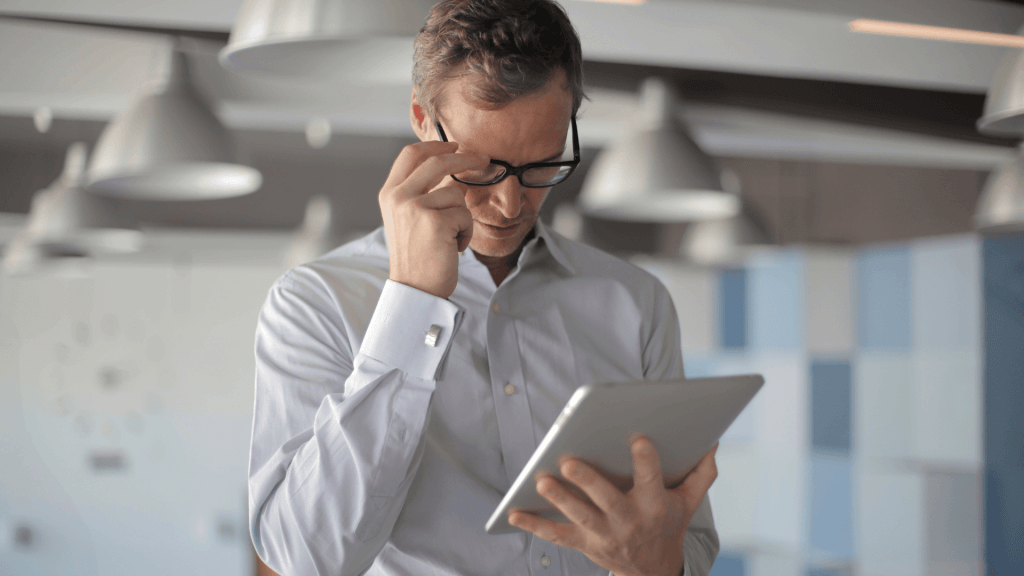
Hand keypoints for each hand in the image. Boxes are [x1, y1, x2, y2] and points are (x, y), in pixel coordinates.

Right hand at [378, 141, 489, 298]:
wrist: (415, 289)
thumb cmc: (417, 256)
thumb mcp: (407, 218)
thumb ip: (419, 192)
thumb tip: (449, 168)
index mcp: (389, 193)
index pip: (411, 154)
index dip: (436, 145)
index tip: (456, 145)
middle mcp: (398, 196)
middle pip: (437, 161)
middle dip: (465, 158)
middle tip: (483, 159)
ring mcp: (415, 207)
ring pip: (456, 194)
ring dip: (462, 217)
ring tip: (449, 238)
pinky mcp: (435, 221)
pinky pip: (465, 215)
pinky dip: (466, 233)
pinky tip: (452, 247)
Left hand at [509, 439, 718, 575]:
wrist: (654, 572)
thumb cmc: (668, 525)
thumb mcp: (688, 503)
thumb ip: (701, 473)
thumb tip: (712, 442)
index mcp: (655, 505)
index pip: (650, 479)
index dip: (645, 459)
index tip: (638, 438)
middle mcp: (628, 521)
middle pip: (606, 500)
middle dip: (587, 481)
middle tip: (568, 461)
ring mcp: (604, 535)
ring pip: (579, 516)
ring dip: (559, 499)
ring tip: (541, 481)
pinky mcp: (585, 545)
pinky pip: (557, 535)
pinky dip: (534, 525)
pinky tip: (514, 514)